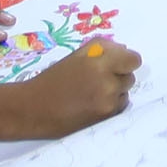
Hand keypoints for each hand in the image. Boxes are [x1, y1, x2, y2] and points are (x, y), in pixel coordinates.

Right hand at [18, 38, 142, 135]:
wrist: (33, 109)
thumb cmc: (52, 80)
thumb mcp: (76, 56)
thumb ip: (103, 49)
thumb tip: (124, 51)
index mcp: (99, 61)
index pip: (133, 59)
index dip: (126, 61)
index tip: (117, 63)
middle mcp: (107, 81)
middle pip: (130, 76)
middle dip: (118, 75)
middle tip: (98, 79)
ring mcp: (108, 101)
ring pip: (125, 92)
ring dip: (115, 91)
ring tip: (92, 93)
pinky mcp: (105, 117)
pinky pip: (119, 107)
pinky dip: (111, 105)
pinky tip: (92, 104)